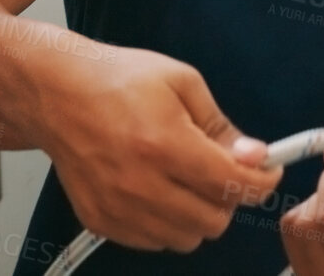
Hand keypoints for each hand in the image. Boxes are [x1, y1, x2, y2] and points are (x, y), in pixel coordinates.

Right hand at [29, 46, 282, 252]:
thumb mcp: (182, 82)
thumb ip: (220, 125)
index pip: (232, 184)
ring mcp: (117, 207)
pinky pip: (153, 242)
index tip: (267, 171)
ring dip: (199, 214)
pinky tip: (160, 191)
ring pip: (186, 239)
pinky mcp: (100, 220)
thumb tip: (255, 156)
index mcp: (165, 144)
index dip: (261, 181)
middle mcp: (140, 184)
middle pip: (214, 220)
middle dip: (229, 197)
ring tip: (188, 181)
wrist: (56, 93)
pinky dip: (168, 224)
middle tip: (222, 172)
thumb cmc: (118, 79)